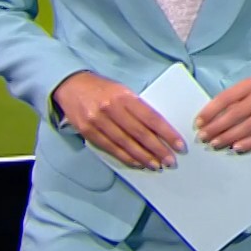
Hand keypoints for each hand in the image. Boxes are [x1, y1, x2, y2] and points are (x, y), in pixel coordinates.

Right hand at [52, 72, 183, 169]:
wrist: (71, 85)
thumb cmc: (103, 89)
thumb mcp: (123, 91)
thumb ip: (138, 108)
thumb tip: (160, 129)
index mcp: (124, 96)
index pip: (151, 118)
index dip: (167, 133)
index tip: (179, 145)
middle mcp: (111, 109)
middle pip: (140, 133)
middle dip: (158, 149)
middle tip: (170, 160)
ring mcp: (97, 121)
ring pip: (125, 143)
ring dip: (143, 157)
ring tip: (156, 165)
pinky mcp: (87, 131)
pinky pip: (110, 148)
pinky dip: (125, 157)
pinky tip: (137, 163)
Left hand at [195, 77, 250, 153]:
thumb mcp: (246, 89)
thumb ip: (231, 100)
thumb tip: (208, 119)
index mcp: (250, 84)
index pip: (227, 97)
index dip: (211, 110)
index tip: (198, 122)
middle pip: (237, 112)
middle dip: (218, 126)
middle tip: (204, 137)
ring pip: (250, 125)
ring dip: (231, 136)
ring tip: (216, 144)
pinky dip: (250, 143)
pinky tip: (236, 148)